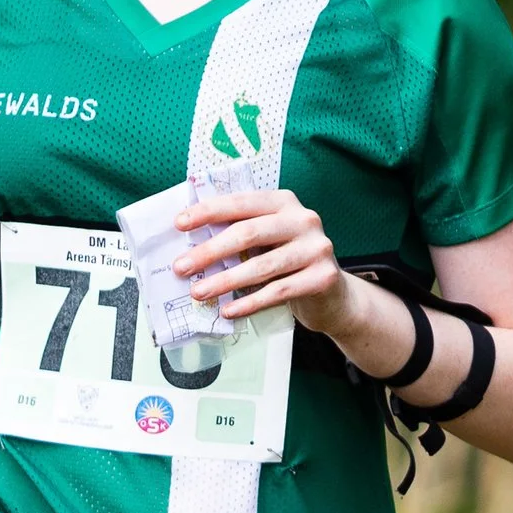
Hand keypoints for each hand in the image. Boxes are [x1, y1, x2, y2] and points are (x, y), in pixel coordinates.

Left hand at [174, 188, 355, 330]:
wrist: (333, 297)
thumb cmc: (290, 265)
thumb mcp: (268, 242)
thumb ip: (241, 236)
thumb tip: (192, 246)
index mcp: (284, 202)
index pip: (240, 202)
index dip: (208, 212)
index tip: (179, 224)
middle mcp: (303, 220)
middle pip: (247, 233)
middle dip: (210, 251)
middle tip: (182, 267)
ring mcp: (316, 248)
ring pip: (261, 266)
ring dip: (224, 281)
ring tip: (199, 292)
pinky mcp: (323, 277)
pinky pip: (278, 292)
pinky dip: (249, 302)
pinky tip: (229, 310)